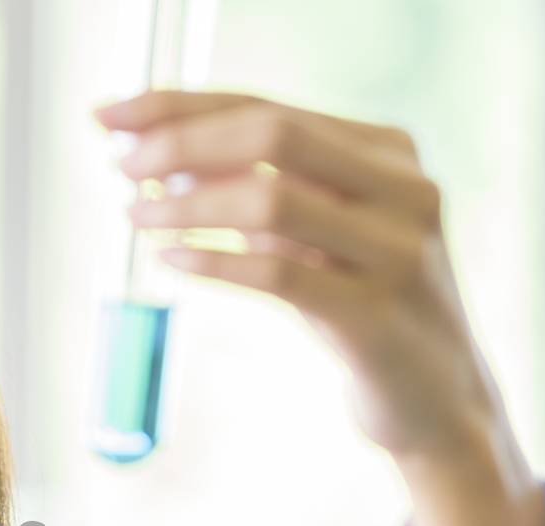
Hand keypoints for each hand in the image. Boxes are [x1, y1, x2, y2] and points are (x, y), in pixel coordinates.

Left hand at [93, 89, 544, 525]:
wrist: (433, 400)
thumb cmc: (356, 308)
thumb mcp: (308, 237)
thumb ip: (249, 192)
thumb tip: (158, 155)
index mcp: (386, 152)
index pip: (268, 107)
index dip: (181, 105)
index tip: (111, 115)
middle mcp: (404, 189)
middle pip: (272, 136)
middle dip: (182, 141)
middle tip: (119, 164)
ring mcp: (398, 252)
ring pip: (274, 201)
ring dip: (189, 203)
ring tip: (135, 214)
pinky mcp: (377, 318)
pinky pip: (280, 275)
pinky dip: (214, 262)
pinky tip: (169, 259)